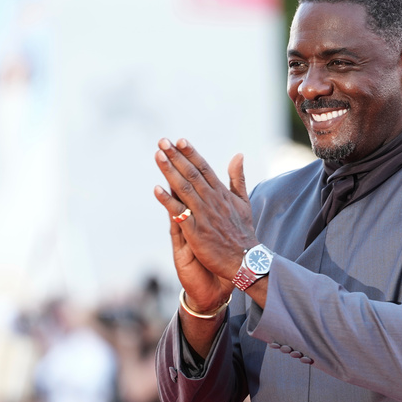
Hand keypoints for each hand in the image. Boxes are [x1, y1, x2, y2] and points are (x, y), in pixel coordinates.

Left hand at [153, 138, 257, 311]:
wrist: (245, 260)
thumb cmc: (243, 232)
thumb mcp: (243, 202)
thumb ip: (238, 178)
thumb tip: (238, 154)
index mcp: (222, 193)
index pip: (204, 168)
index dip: (191, 153)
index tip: (179, 140)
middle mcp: (212, 201)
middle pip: (192, 174)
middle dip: (176, 157)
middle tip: (163, 142)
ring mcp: (204, 216)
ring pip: (184, 189)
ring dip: (170, 171)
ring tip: (158, 156)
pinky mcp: (196, 232)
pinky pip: (180, 213)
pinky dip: (168, 201)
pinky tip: (156, 189)